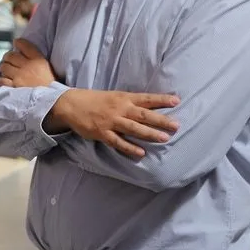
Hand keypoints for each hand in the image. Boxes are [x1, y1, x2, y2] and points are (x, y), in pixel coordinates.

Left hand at [0, 39, 56, 87]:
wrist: (52, 100)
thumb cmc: (48, 82)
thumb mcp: (45, 65)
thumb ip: (34, 57)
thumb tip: (19, 49)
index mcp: (37, 59)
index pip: (24, 44)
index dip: (17, 42)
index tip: (16, 43)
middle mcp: (27, 66)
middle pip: (10, 55)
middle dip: (7, 57)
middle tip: (9, 60)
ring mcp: (19, 76)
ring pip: (4, 66)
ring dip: (4, 68)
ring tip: (8, 71)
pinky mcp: (14, 87)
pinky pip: (2, 79)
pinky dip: (1, 79)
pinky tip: (5, 79)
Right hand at [48, 89, 179, 157]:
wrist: (72, 104)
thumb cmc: (96, 100)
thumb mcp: (115, 96)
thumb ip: (131, 102)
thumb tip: (150, 107)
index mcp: (124, 97)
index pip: (146, 98)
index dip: (161, 100)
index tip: (176, 101)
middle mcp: (119, 109)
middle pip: (143, 115)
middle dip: (160, 120)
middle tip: (176, 125)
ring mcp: (111, 121)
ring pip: (133, 128)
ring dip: (149, 134)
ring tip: (164, 138)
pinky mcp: (102, 133)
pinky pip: (118, 142)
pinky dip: (129, 148)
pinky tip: (141, 153)